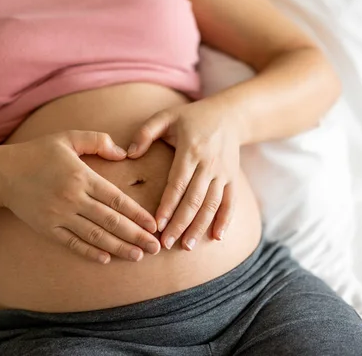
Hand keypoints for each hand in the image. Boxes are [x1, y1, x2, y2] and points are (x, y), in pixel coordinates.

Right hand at [0, 131, 160, 263]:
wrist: (3, 173)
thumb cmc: (39, 153)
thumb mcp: (68, 137)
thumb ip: (98, 141)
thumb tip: (123, 153)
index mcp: (82, 177)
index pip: (117, 200)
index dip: (137, 214)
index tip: (153, 225)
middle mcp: (73, 198)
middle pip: (110, 222)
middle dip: (135, 236)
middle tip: (155, 248)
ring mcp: (59, 215)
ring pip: (95, 236)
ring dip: (118, 247)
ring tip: (137, 256)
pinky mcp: (47, 228)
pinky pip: (72, 243)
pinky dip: (90, 252)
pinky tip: (106, 258)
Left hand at [128, 97, 239, 250]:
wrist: (230, 115)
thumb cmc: (191, 118)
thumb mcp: (166, 116)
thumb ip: (145, 132)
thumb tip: (128, 153)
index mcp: (191, 150)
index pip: (178, 183)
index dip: (168, 205)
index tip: (156, 224)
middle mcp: (209, 164)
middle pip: (194, 199)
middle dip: (180, 223)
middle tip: (166, 244)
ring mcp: (223, 173)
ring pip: (212, 205)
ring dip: (200, 227)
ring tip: (187, 246)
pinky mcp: (233, 179)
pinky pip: (230, 202)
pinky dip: (225, 220)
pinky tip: (216, 238)